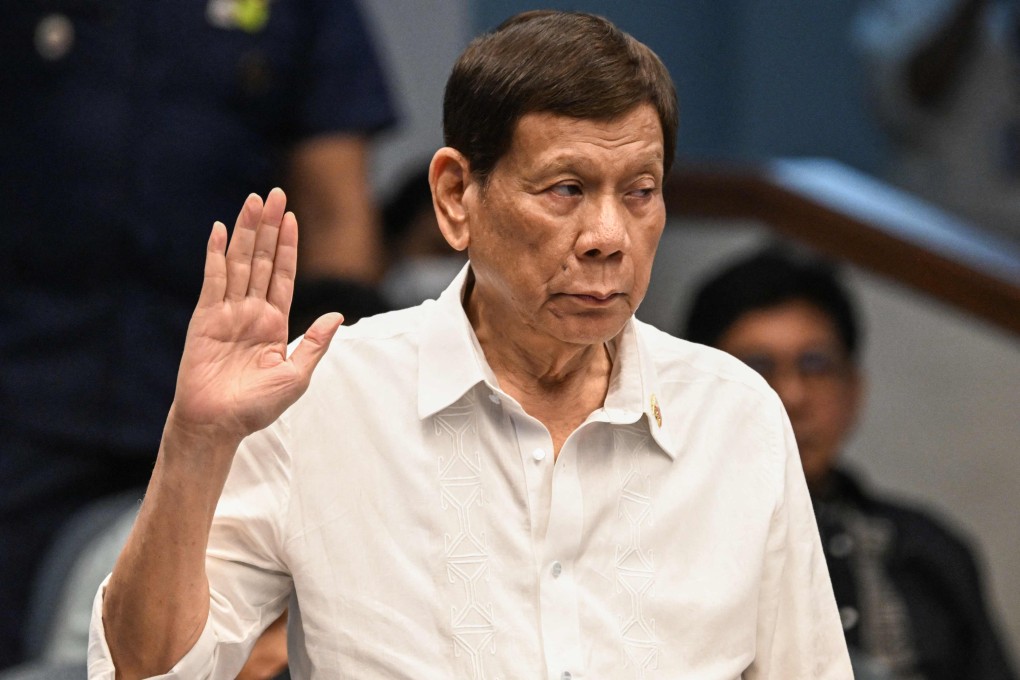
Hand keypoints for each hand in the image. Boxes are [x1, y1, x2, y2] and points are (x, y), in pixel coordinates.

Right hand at [170, 188, 341, 446]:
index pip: (282, 275)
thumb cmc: (256, 407)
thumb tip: (338, 315)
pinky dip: (215, 255)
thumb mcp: (297, 375)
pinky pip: (212, 281)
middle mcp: (251, 312)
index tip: (292, 217)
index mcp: (274, 323)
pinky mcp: (205, 319)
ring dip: (245, 231)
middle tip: (274, 194)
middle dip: (268, 227)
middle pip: (261, 260)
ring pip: (239, 263)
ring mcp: (227, 313)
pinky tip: (219, 230)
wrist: (218, 425)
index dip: (287, 246)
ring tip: (253, 201)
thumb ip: (315, 344)